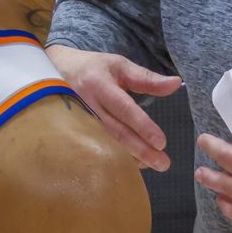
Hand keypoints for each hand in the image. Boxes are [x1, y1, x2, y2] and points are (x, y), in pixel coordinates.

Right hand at [45, 45, 182, 170]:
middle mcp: (86, 105)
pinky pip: (95, 148)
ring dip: (129, 157)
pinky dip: (115, 158)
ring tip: (151, 166)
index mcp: (99, 85)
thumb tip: (176, 83)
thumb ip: (146, 78)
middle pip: (115, 132)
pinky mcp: (73, 132)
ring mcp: (77, 121)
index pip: (124, 108)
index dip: (142, 126)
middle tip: (163, 164)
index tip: (162, 143)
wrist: (55, 70)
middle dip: (140, 149)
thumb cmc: (94, 68)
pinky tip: (132, 163)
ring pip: (105, 144)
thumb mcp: (119, 66)